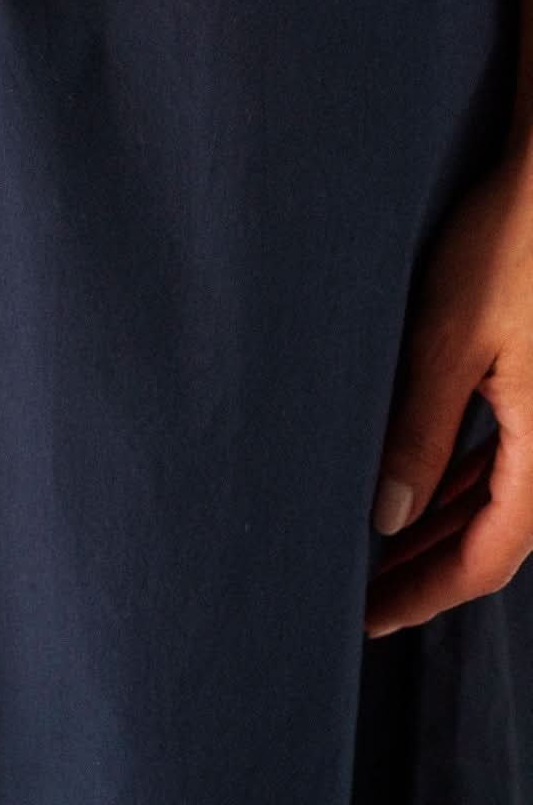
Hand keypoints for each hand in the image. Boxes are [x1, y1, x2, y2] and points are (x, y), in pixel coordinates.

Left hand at [364, 146, 532, 636]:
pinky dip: (461, 480)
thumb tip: (387, 520)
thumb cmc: (505, 245)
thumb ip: (418, 433)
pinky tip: (418, 485)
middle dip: (427, 570)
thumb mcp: (447, 340)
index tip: (366, 618)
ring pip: (500, 498)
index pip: (488, 558)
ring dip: (442, 528)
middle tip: (359, 596)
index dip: (425, 593)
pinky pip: (505, 457)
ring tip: (378, 552)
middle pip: (496, 539)